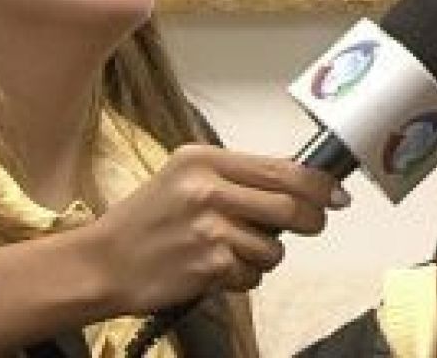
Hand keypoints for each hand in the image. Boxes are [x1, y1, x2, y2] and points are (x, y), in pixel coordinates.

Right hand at [75, 144, 341, 310]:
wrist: (99, 264)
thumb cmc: (146, 222)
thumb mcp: (187, 179)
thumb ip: (239, 177)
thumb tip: (302, 183)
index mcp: (204, 159)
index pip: (283, 169)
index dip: (320, 185)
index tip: (337, 195)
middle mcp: (206, 189)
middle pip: (290, 205)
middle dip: (310, 220)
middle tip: (310, 225)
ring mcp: (207, 228)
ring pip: (274, 246)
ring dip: (267, 255)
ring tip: (236, 252)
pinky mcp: (206, 265)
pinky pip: (252, 274)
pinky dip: (243, 277)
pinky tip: (217, 270)